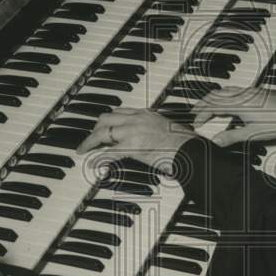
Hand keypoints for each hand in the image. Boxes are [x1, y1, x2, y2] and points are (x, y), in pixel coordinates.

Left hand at [76, 108, 193, 169]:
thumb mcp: (167, 131)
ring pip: (103, 132)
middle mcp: (138, 118)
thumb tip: (149, 140)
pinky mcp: (132, 147)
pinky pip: (108, 152)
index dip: (108, 121)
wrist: (191, 151)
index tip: (102, 127)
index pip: (120, 112)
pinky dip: (97, 158)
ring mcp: (134, 131)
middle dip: (95, 128)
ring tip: (85, 149)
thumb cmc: (185, 144)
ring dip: (91, 141)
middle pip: (106, 118)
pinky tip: (92, 163)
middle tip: (90, 139)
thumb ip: (155, 131)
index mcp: (146, 114)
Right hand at [191, 85, 275, 147]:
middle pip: (214, 95)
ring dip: (212, 99)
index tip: (196, 123)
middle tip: (196, 114)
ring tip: (208, 109)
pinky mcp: (255, 92)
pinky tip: (227, 105)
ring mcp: (249, 91)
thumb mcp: (254, 133)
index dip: (201, 114)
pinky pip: (232, 91)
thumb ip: (232, 136)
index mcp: (238, 104)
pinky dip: (223, 97)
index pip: (212, 106)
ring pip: (223, 91)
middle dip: (202, 104)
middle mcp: (241, 94)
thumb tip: (216, 140)